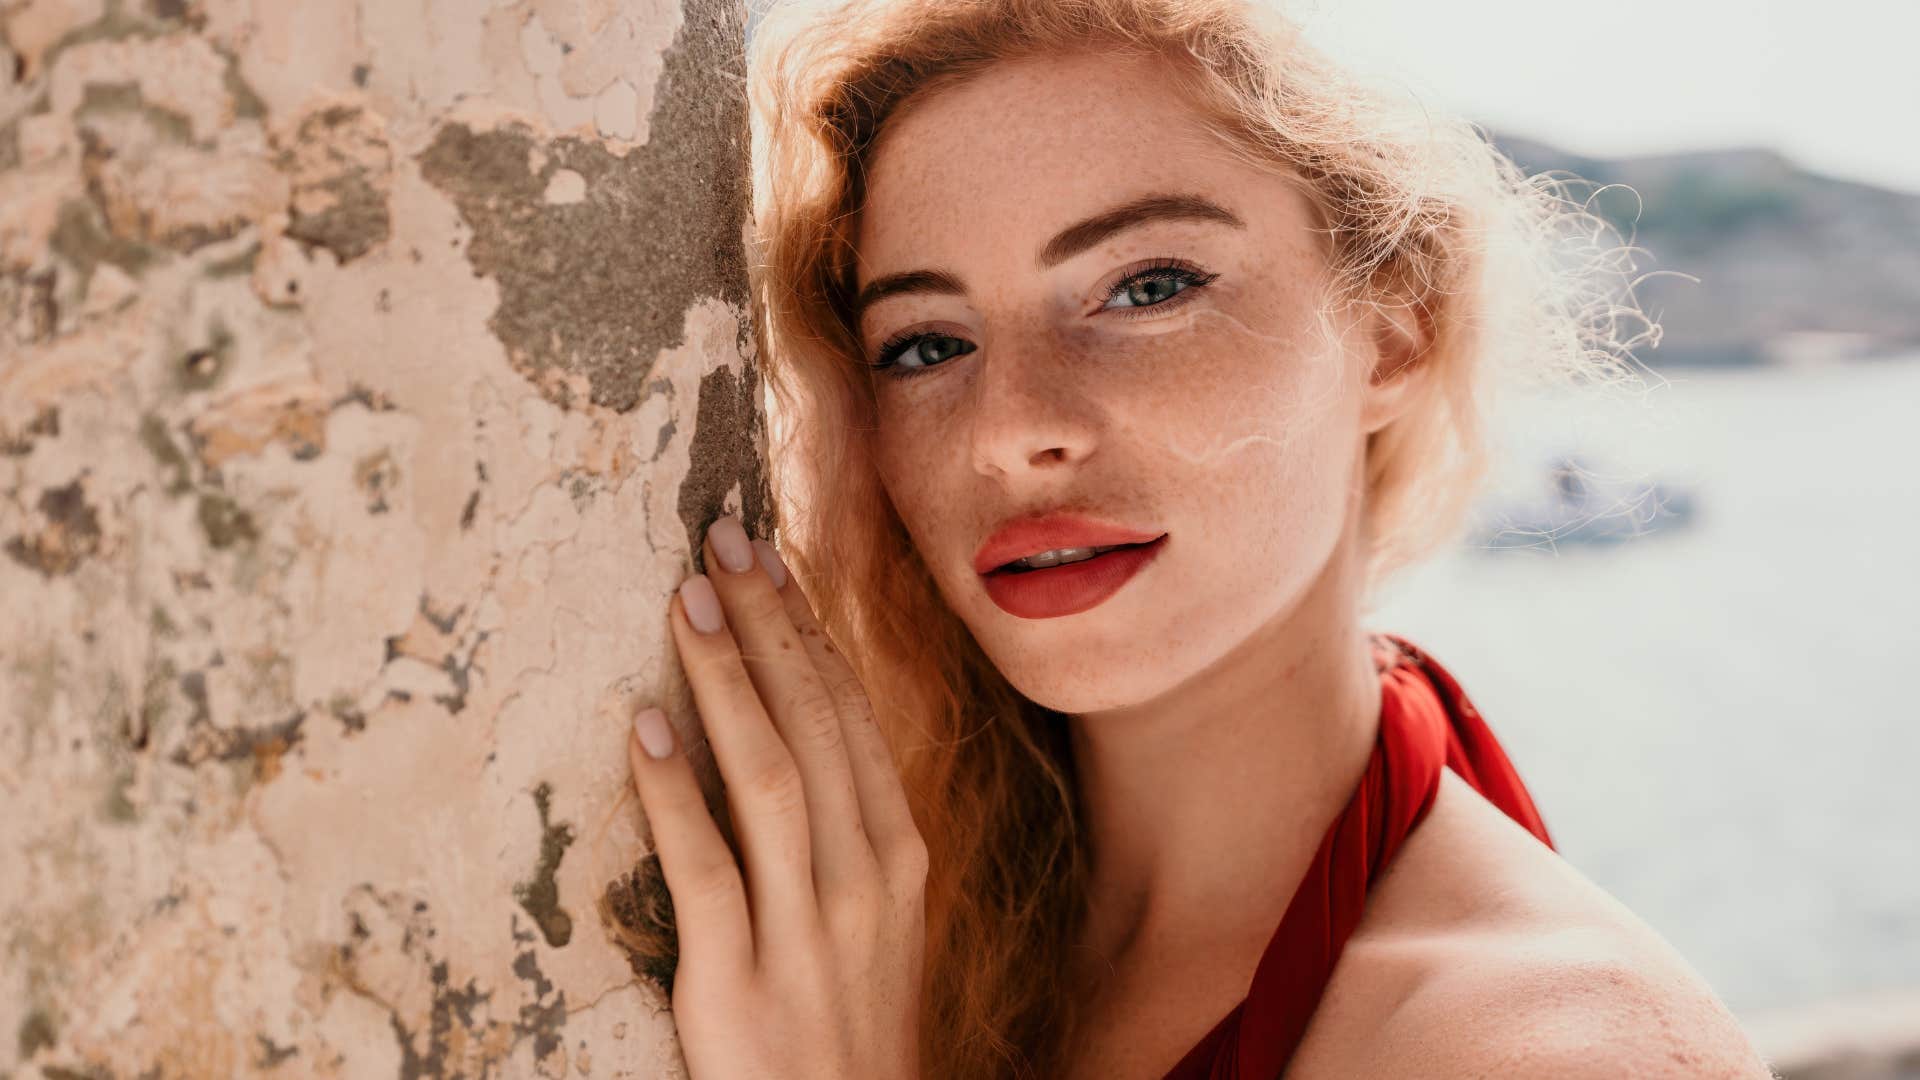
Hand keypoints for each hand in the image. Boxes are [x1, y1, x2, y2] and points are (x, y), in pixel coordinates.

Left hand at [626, 513, 927, 1079]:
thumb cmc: (850, 1024)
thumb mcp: (875, 919)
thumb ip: (846, 829)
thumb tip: (794, 726)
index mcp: (898, 854)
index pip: (852, 714)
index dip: (808, 630)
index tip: (768, 557)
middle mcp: (865, 878)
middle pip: (816, 723)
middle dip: (769, 623)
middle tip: (721, 540)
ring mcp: (807, 931)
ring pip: (771, 777)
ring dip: (728, 680)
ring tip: (685, 604)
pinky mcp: (739, 985)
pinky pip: (706, 871)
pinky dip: (675, 796)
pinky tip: (645, 732)